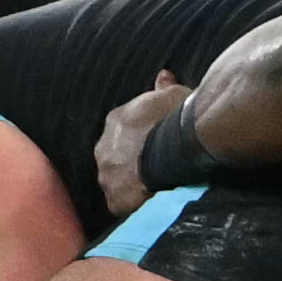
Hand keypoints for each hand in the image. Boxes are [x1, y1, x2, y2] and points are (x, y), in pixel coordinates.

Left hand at [97, 74, 185, 218]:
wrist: (178, 148)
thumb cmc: (177, 118)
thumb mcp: (174, 95)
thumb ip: (164, 88)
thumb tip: (163, 76)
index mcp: (115, 121)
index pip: (123, 129)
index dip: (140, 136)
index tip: (154, 141)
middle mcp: (104, 148)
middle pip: (115, 155)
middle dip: (130, 160)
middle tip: (153, 166)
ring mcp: (108, 176)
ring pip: (116, 180)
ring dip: (130, 183)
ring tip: (153, 188)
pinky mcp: (116, 200)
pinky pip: (123, 204)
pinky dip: (135, 204)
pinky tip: (150, 203)